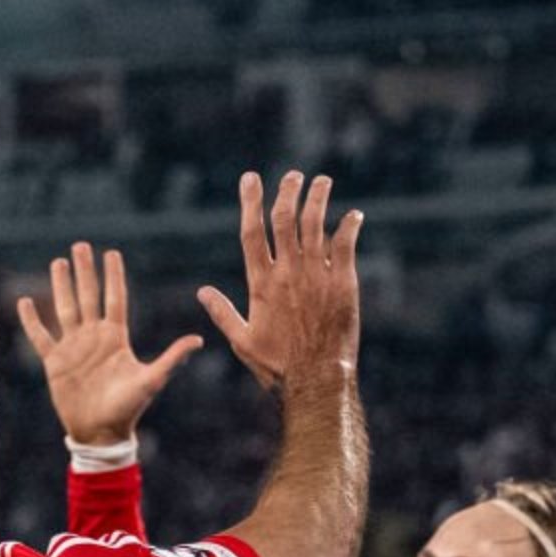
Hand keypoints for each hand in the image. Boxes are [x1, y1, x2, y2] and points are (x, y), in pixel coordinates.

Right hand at [15, 242, 200, 444]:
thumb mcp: (152, 380)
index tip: (111, 253)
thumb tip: (198, 339)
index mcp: (116, 337)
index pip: (115, 299)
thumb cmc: (128, 408)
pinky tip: (26, 302)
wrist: (101, 433)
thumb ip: (172, 358)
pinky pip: (40, 336)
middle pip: (88, 296)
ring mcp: (73, 347)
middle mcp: (94, 337)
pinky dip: (32, 320)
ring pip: (65, 308)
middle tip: (81, 245)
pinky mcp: (55, 362)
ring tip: (59, 262)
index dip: (113, 276)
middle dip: (85, 271)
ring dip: (61, 285)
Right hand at [196, 170, 361, 391]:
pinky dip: (349, 225)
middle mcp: (287, 273)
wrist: (315, 380)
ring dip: (318, 198)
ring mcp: (316, 276)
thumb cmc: (276, 367)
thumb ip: (222, 312)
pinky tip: (353, 216)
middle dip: (288, 191)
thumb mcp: (242, 341)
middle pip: (285, 218)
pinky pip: (345, 244)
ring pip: (315, 224)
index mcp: (261, 284)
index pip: (252, 232)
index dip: (250, 201)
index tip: (251, 178)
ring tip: (322, 181)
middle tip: (293, 176)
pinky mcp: (343, 283)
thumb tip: (202, 292)